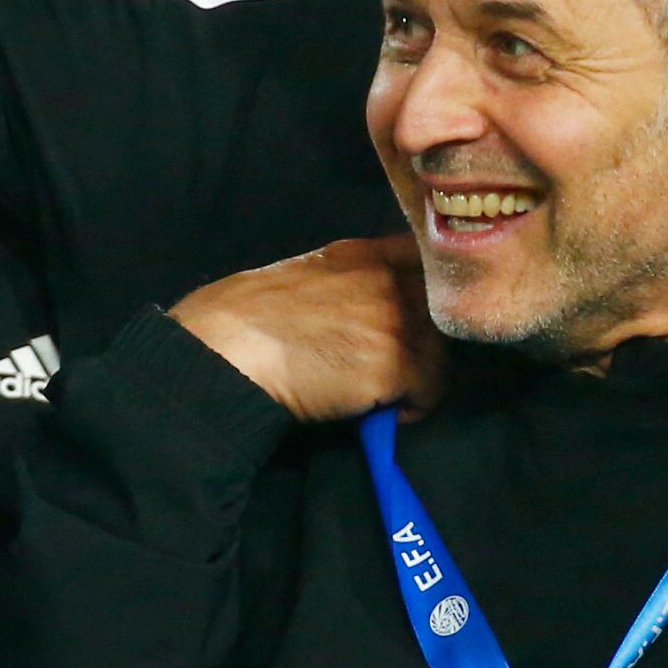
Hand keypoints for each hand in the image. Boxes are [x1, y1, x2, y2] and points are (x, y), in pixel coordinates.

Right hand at [172, 234, 441, 423]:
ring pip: (442, 353)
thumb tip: (361, 309)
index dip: (431, 290)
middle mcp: (385, 279)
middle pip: (443, 309)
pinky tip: (388, 413)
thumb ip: (344, 282)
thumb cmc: (242, 319)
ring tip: (393, 394)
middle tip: (405, 365)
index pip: (425, 257)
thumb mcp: (302, 277)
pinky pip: (431, 391)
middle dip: (429, 340)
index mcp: (360, 254)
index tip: (423, 316)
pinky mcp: (394, 365)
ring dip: (423, 377)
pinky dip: (415, 407)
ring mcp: (393, 320)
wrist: (225, 353)